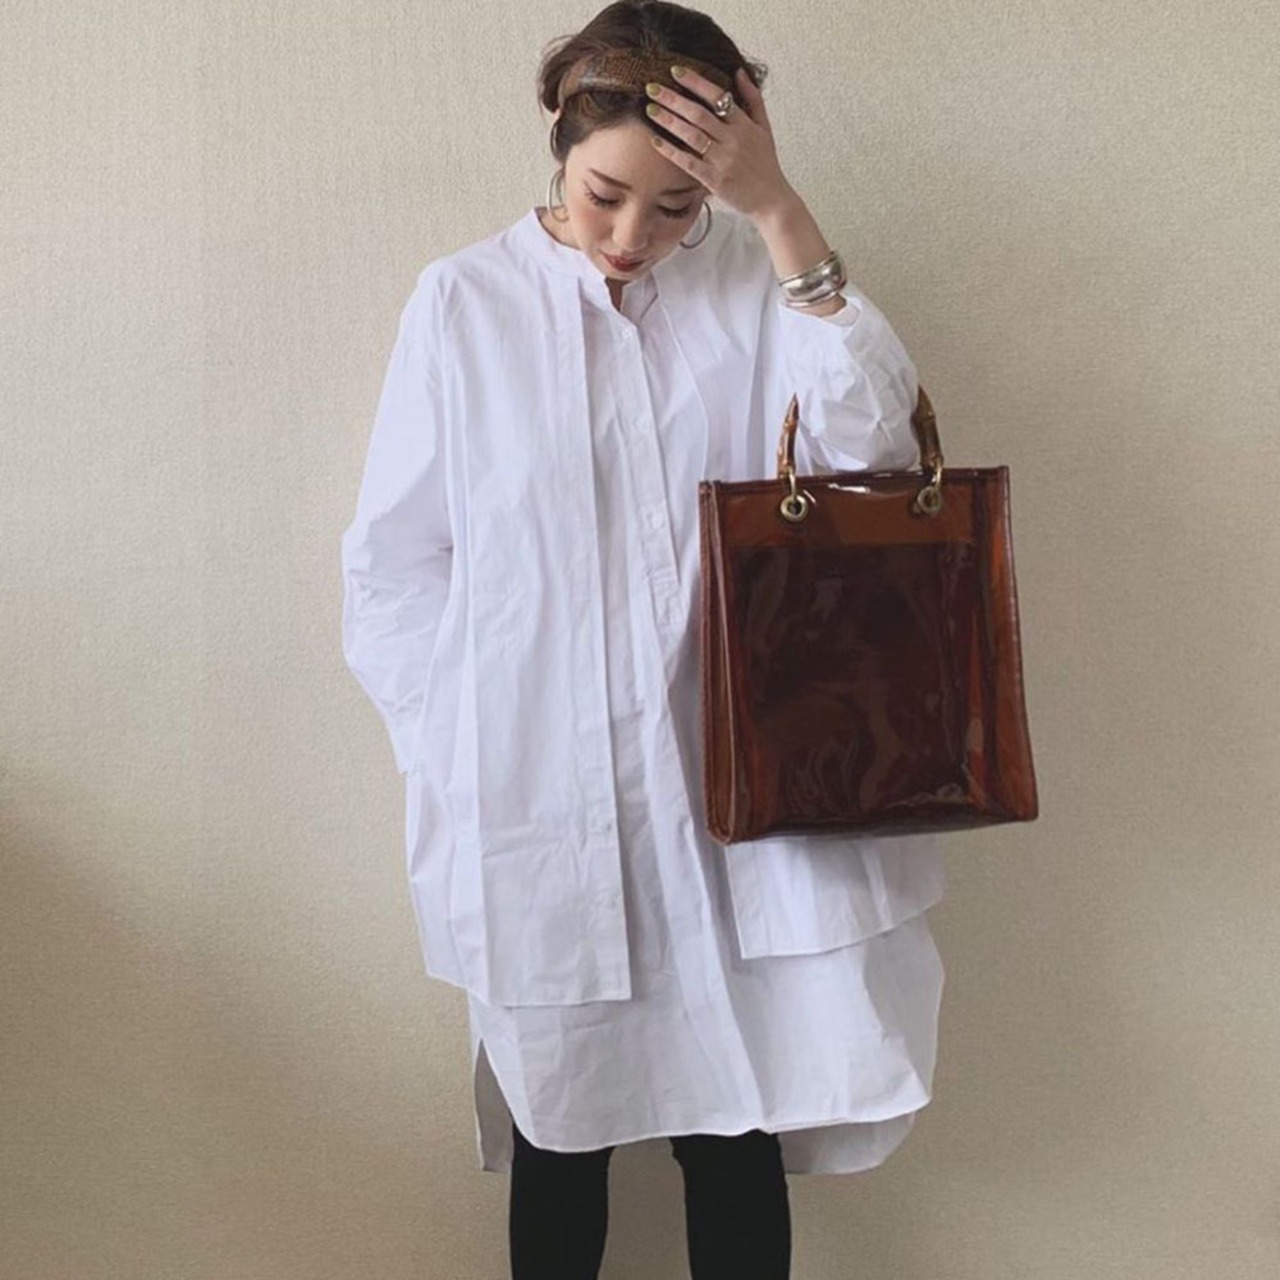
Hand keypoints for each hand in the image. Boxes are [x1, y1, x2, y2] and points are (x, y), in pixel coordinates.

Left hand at [645, 65, 796, 223]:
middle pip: (699, 114)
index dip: (696, 82)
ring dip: (669, 120)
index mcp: (744, 124)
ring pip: (692, 135)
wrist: (771, 200)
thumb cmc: (766, 164)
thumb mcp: (765, 128)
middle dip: (674, 99)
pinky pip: (689, 163)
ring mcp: (724, 160)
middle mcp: (734, 139)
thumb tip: (739, 71)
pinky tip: (656, 141)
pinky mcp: (715, 180)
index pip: (717, 96)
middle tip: (652, 87)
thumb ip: (753, 98)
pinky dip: (672, 152)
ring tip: (650, 108)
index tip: (676, 71)